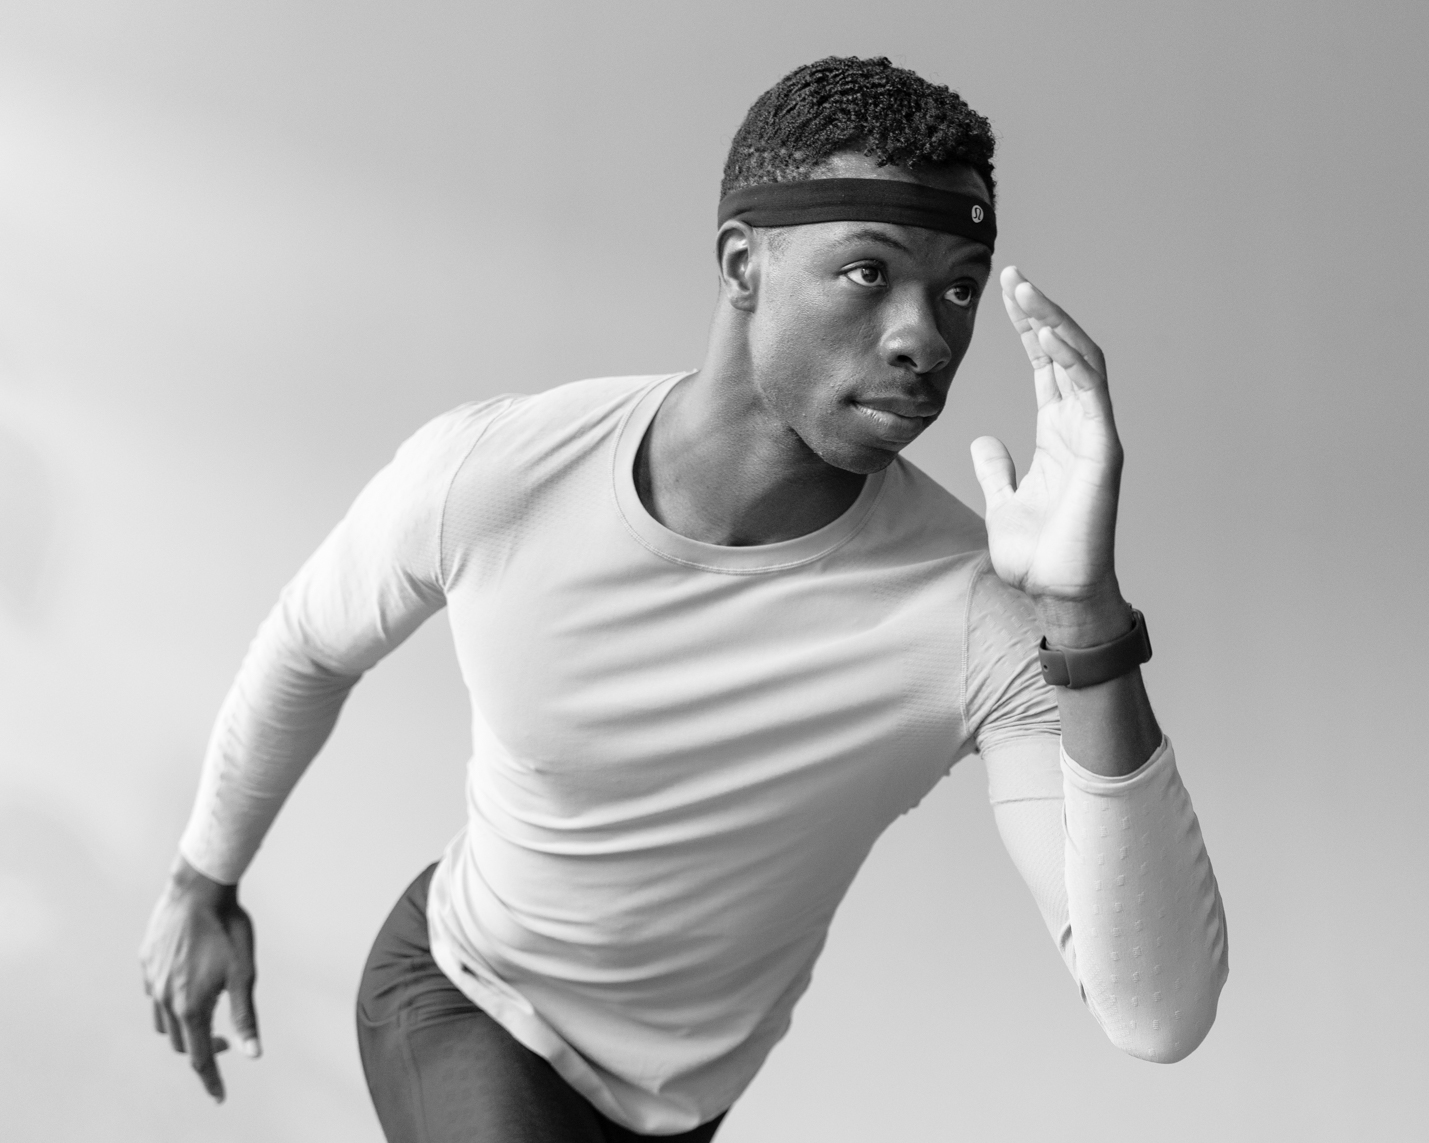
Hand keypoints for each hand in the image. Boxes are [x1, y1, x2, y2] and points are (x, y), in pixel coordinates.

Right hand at [139, 855, 260, 1101]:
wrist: (199, 888)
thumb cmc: (228, 928)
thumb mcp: (244, 974)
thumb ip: (245, 1016)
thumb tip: (253, 1053)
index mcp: (190, 1006)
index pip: (199, 1056)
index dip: (211, 1078)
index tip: (220, 1096)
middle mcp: (164, 998)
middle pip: (180, 1042)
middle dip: (202, 1048)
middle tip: (226, 1039)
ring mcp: (151, 980)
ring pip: (162, 1021)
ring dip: (183, 1027)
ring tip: (206, 1015)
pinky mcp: (146, 962)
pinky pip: (154, 994)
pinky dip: (169, 1003)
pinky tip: (186, 988)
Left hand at [970, 267, 1130, 646]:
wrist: (1057, 593)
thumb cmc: (1039, 555)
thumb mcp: (1003, 502)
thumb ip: (996, 469)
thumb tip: (983, 441)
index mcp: (1057, 433)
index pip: (1044, 366)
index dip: (1027, 328)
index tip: (1003, 294)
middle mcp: (1079, 426)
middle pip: (1062, 353)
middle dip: (1038, 312)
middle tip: (1012, 277)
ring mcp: (1094, 435)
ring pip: (1081, 362)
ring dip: (1054, 323)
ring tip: (1026, 291)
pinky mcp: (1103, 450)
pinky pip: (1091, 392)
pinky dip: (1072, 359)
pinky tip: (1048, 332)